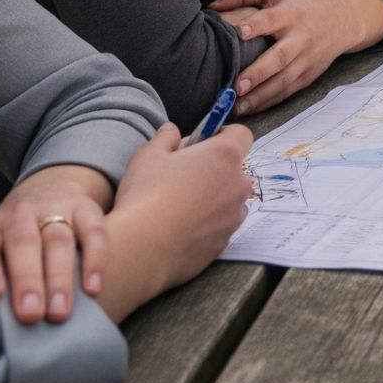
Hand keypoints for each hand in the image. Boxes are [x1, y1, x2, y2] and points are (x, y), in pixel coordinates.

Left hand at [0, 164, 111, 323]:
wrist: (44, 198)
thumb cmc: (1, 244)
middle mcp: (20, 214)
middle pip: (24, 242)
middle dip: (28, 279)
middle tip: (30, 316)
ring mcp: (55, 209)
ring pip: (59, 239)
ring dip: (61, 276)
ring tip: (60, 313)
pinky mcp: (86, 210)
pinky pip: (94, 231)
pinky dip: (96, 259)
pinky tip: (94, 289)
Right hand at [92, 122, 255, 323]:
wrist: (141, 250)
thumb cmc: (145, 195)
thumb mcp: (148, 155)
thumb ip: (166, 137)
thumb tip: (173, 131)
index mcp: (226, 155)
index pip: (242, 134)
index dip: (224, 135)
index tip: (204, 142)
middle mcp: (238, 184)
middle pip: (236, 169)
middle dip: (217, 169)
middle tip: (187, 177)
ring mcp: (233, 217)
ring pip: (231, 200)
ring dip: (215, 199)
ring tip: (183, 207)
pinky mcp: (224, 244)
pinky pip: (221, 227)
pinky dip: (208, 226)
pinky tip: (182, 229)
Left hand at [225, 0, 382, 114]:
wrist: (340, 22)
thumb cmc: (296, 6)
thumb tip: (211, 5)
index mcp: (290, 13)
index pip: (272, 19)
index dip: (256, 25)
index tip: (239, 33)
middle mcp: (300, 37)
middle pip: (280, 56)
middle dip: (259, 73)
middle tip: (236, 86)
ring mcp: (306, 59)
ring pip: (284, 80)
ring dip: (261, 95)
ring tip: (238, 106)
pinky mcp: (307, 76)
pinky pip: (287, 92)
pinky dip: (269, 102)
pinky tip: (250, 109)